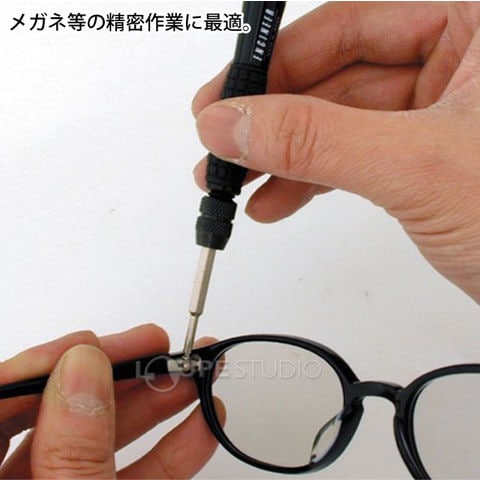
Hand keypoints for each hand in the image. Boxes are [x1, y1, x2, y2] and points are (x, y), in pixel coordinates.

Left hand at [0, 325, 220, 477]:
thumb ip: (73, 452)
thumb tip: (83, 368)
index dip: (41, 364)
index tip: (89, 347)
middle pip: (51, 412)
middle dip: (113, 374)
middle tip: (155, 348)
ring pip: (94, 439)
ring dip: (149, 407)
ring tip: (192, 380)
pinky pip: (126, 473)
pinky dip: (165, 453)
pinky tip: (199, 429)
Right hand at [193, 2, 479, 302]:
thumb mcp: (416, 165)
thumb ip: (315, 138)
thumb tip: (230, 122)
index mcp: (474, 24)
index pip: (348, 24)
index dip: (274, 65)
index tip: (222, 100)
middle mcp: (458, 60)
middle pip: (334, 76)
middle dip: (272, 119)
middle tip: (220, 145)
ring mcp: (436, 114)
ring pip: (337, 124)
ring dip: (283, 156)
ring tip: (233, 183)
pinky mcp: (423, 159)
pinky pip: (352, 158)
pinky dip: (310, 181)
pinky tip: (274, 201)